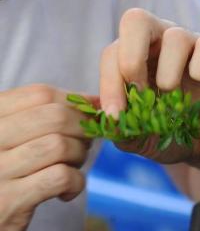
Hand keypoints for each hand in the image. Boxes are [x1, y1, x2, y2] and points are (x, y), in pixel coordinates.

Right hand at [0, 84, 92, 230]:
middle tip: (85, 142)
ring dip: (79, 155)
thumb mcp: (18, 134)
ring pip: (60, 145)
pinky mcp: (8, 201)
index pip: (42, 94)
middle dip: (83, 128)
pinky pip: (60, 177)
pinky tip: (67, 190)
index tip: (89, 114)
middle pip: (56, 117)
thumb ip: (48, 113)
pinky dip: (76, 181)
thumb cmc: (10, 169)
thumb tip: (95, 100)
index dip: (75, 101)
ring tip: (73, 166)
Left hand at [99, 8, 199, 170]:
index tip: (116, 115)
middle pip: (136, 20)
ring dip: (169, 73)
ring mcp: (191, 43)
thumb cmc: (176, 130)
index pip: (112, 53)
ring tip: (173, 96)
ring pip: (175, 36)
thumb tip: (105, 119)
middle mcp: (161, 42)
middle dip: (131, 58)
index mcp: (137, 57)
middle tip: (139, 91)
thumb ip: (124, 130)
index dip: (108, 81)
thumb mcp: (146, 138)